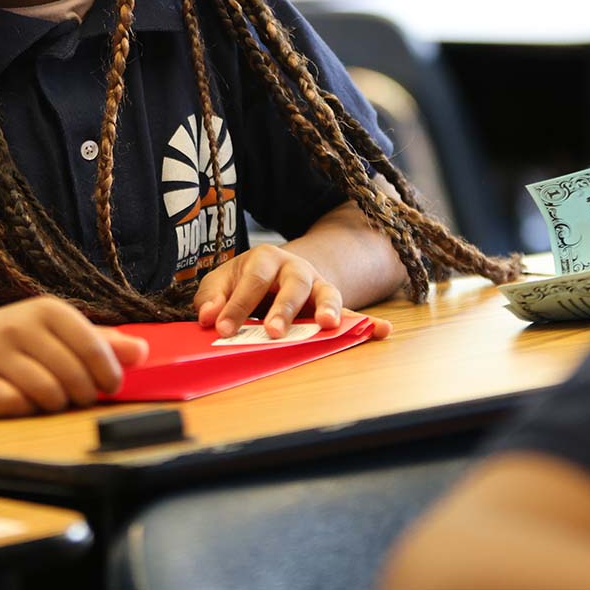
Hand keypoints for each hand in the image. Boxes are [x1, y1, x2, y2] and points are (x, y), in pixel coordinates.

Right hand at [0, 297, 147, 416]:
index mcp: (47, 310)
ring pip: (47, 394)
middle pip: (73, 376)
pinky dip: (27, 410)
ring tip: (53, 398)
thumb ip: (101, 341)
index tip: (110, 385)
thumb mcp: (58, 330)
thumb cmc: (17, 337)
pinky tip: (24, 401)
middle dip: (83, 394)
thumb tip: (142, 351)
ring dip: (57, 405)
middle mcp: (20, 327)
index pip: (93, 347)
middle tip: (80, 396)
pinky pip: (17, 407)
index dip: (108, 373)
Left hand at [193, 244, 393, 340]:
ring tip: (328, 326)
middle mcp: (295, 268)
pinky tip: (381, 331)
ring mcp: (318, 285)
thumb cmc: (245, 280)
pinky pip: (352, 314)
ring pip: (327, 293)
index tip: (222, 328)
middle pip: (294, 283)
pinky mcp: (332, 305)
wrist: (277, 272)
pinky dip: (368, 322)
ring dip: (328, 309)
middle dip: (284, 308)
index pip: (252, 280)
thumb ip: (212, 297)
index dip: (237, 304)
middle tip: (272, 331)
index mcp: (265, 258)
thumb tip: (208, 316)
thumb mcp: (222, 281)